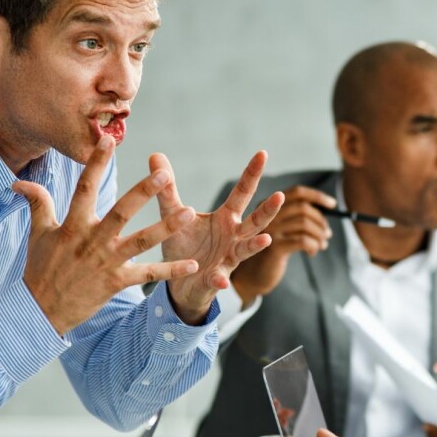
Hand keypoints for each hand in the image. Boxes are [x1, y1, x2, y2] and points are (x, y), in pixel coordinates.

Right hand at [13, 136, 198, 335]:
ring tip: (190, 212)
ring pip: (141, 241)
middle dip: (144, 193)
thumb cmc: (41, 268)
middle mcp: (92, 241)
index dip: (96, 163)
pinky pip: (148, 274)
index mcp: (74, 225)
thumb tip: (19, 182)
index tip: (108, 140)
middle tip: (165, 174)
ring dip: (167, 227)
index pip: (85, 187)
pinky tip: (194, 264)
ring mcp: (106, 262)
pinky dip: (171, 270)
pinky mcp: (116, 282)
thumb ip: (38, 204)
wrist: (38, 311)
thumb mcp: (39, 234)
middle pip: (121, 212)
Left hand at [153, 150, 283, 323]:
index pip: (243, 192)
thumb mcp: (174, 215)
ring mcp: (228, 258)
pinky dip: (220, 280)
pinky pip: (218, 279)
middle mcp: (233, 236)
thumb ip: (167, 188)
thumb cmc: (185, 246)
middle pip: (254, 221)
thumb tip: (155, 155)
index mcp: (226, 218)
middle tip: (280, 195)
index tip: (263, 153)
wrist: (180, 283)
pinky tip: (221, 282)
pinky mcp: (214, 279)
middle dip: (268, 210)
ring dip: (255, 245)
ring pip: (246, 249)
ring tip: (266, 240)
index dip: (252, 173)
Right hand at [229, 184, 336, 305]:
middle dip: (321, 220)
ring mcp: (269, 231)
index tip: (332, 204)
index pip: (297, 192)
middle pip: (303, 208)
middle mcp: (266, 215)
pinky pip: (303, 241)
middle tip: (327, 233)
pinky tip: (312, 252)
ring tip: (322, 244)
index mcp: (269, 206)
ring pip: (305, 224)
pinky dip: (313, 245)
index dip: (317, 196)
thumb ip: (298, 219)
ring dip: (320, 234)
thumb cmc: (273, 252)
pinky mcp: (275, 248)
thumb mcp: (283, 231)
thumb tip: (327, 211)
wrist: (253, 277)